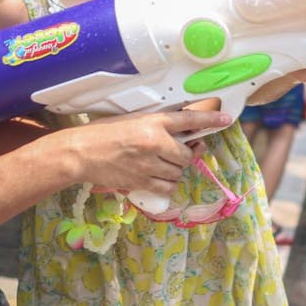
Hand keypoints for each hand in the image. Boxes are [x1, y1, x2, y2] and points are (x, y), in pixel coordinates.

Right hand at [72, 106, 232, 197]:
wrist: (80, 153)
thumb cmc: (103, 133)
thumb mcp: (133, 120)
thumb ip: (157, 126)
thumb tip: (182, 134)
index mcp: (152, 122)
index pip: (189, 118)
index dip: (210, 119)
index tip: (225, 119)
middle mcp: (154, 142)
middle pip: (186, 154)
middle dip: (184, 155)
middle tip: (176, 152)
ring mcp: (148, 164)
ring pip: (178, 172)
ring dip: (174, 170)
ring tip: (159, 164)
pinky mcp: (141, 181)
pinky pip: (167, 187)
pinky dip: (167, 184)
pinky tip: (158, 178)